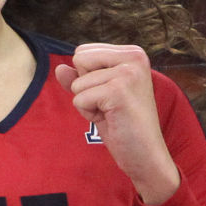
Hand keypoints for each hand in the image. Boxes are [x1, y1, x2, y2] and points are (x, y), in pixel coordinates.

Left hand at [55, 44, 180, 205]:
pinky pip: (79, 98)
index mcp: (133, 53)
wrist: (145, 154)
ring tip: (112, 113)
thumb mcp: (98, 95)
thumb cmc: (124, 124)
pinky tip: (111, 119)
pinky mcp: (118, 91)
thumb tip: (59, 69)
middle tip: (110, 104)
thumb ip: (80, 78)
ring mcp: (128, 73)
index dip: (88, 77)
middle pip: (79, 59)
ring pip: (78, 82)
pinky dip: (89, 114)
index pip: (84, 51)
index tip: (110, 94)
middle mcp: (135, 57)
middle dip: (85, 86)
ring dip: (88, 103)